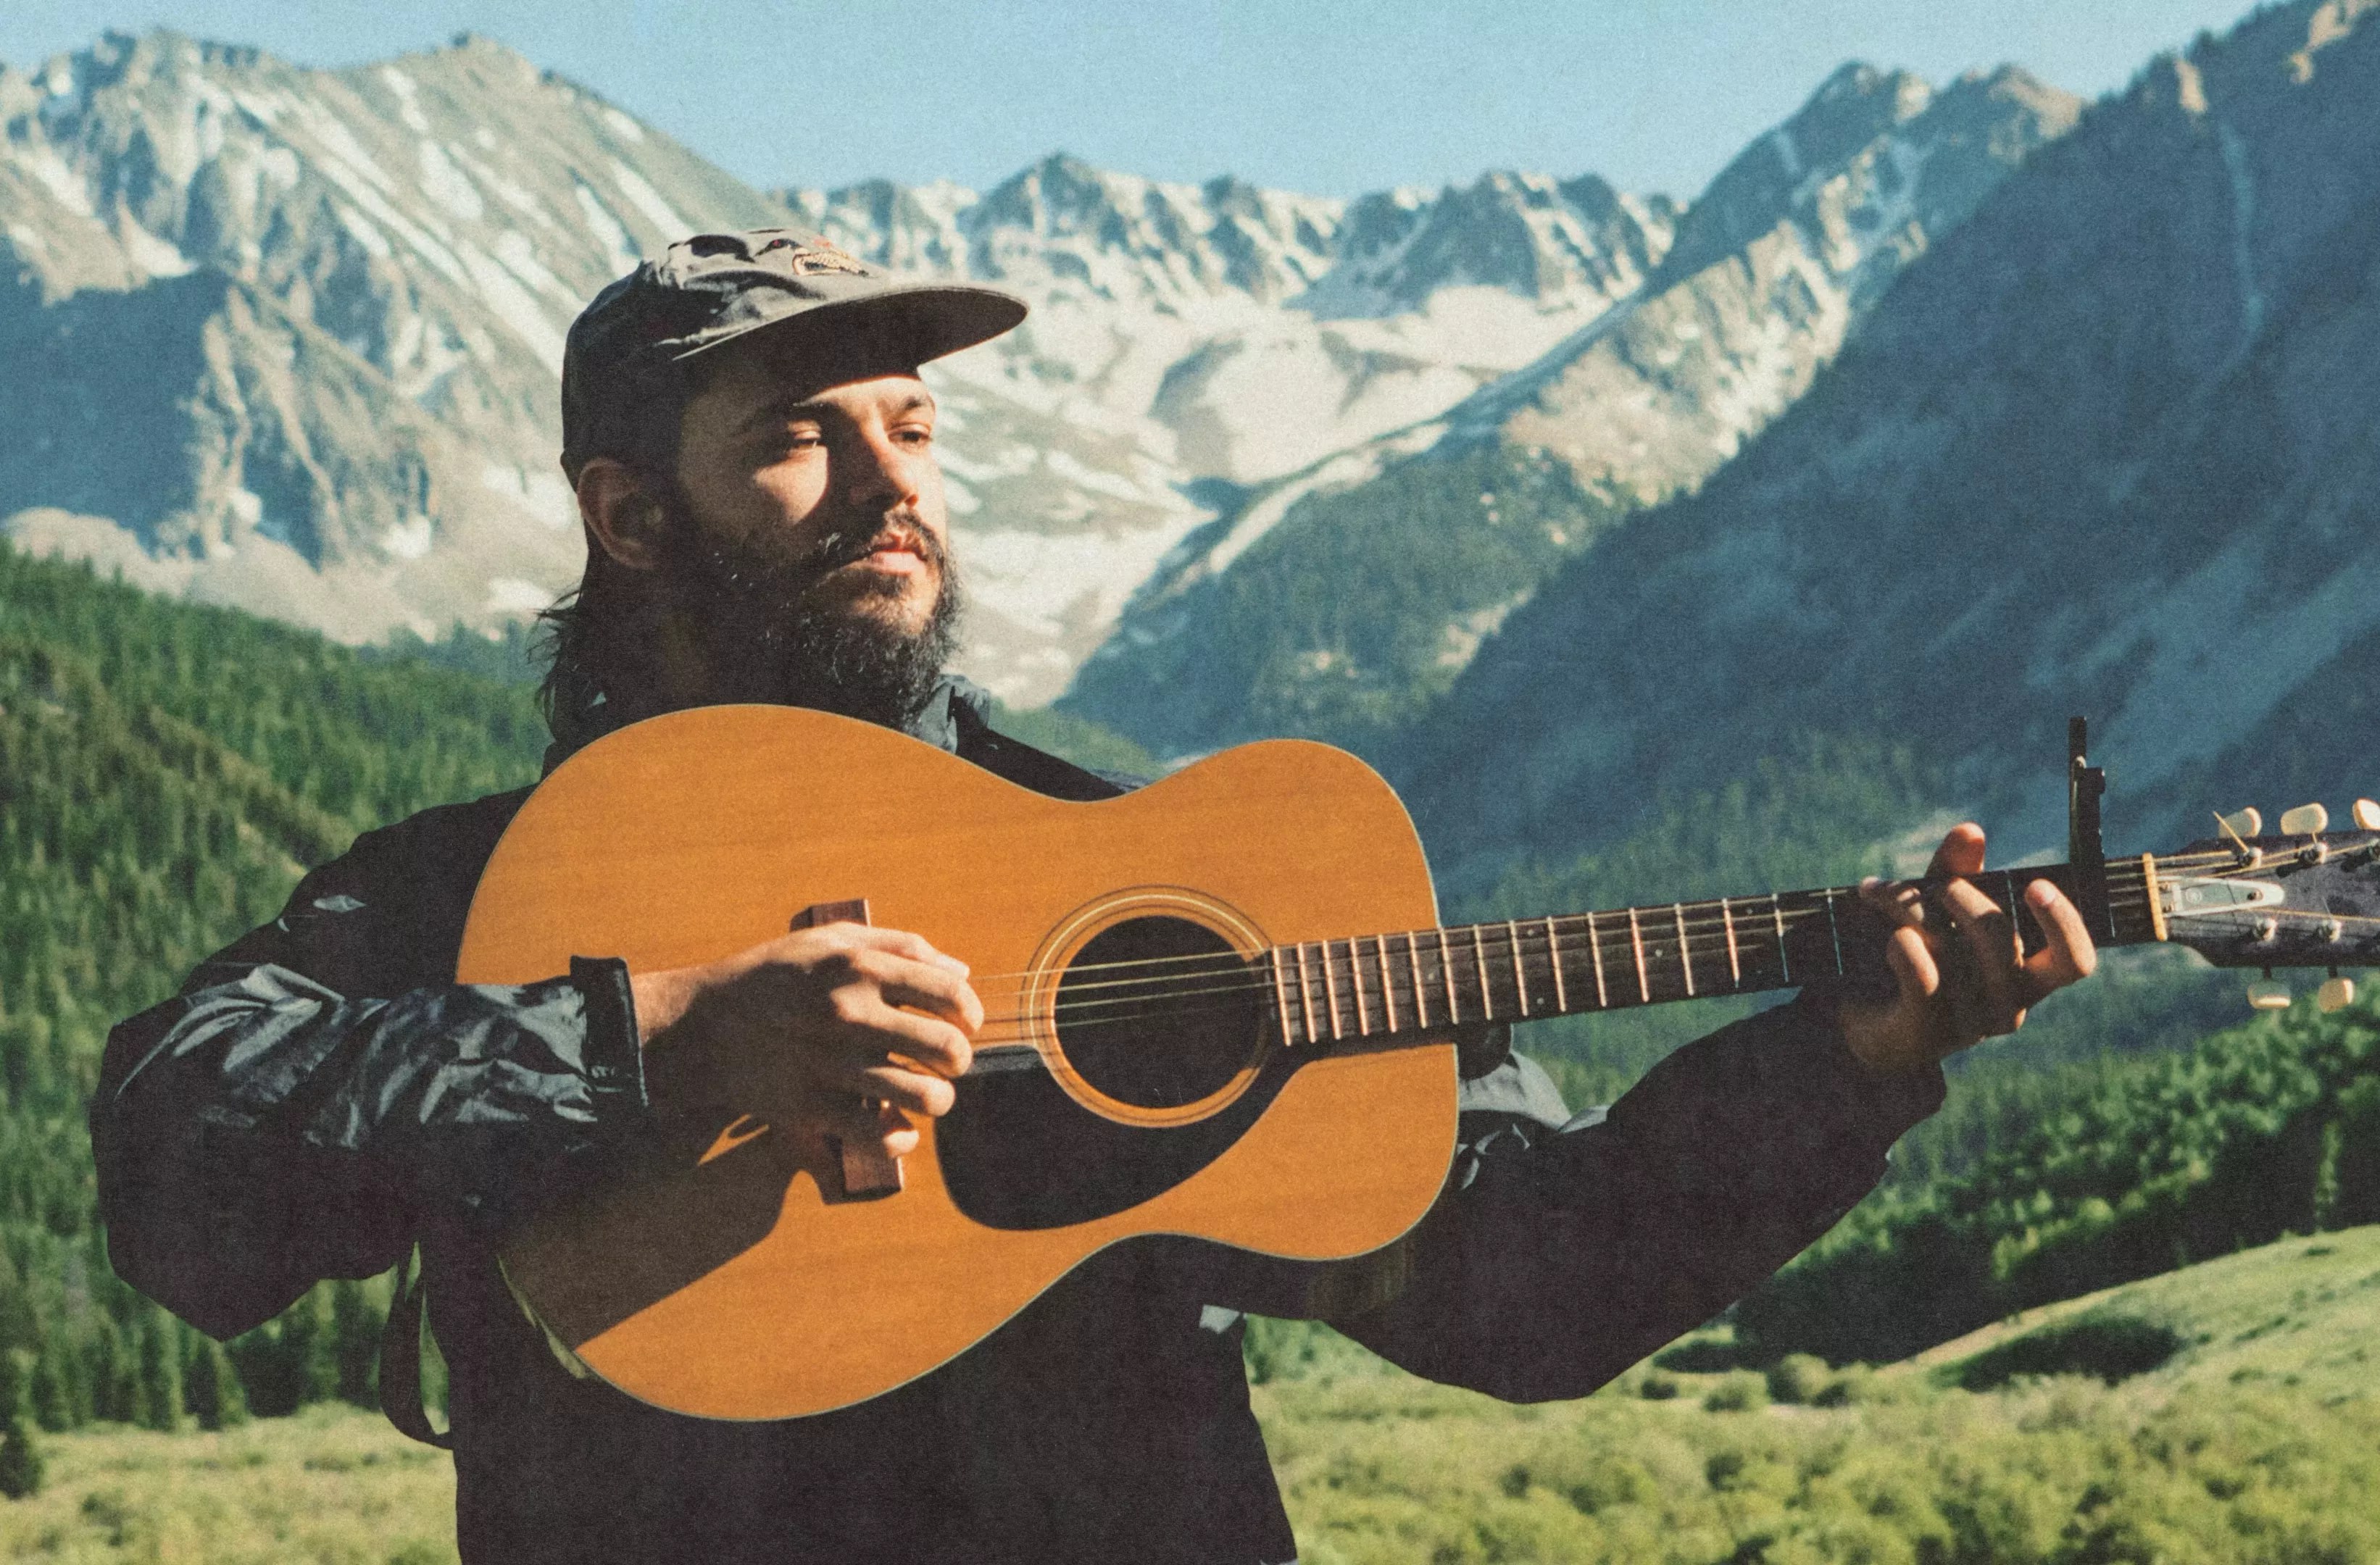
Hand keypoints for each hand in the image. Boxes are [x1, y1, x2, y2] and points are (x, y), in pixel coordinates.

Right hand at [628, 923, 981, 1175]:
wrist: (704, 1025)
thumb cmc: (775, 977)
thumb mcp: (831, 941)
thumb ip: (899, 947)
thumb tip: (961, 971)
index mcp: (859, 967)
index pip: (949, 993)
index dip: (970, 1012)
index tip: (965, 1023)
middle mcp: (850, 1014)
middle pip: (947, 1048)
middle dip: (959, 1060)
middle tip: (947, 1063)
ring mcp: (831, 1063)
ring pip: (924, 1097)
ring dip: (938, 1101)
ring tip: (929, 1096)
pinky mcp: (811, 1106)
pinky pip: (880, 1134)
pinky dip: (900, 1139)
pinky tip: (898, 1128)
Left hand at [1832, 823, 2095, 1073]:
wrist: (1861, 1021)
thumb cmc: (1914, 959)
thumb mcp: (1937, 912)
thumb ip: (1956, 872)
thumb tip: (1971, 830)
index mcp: (2030, 977)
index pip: (2075, 962)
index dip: (2064, 924)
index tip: (2035, 885)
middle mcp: (2010, 1006)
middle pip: (2002, 941)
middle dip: (1962, 897)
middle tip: (1933, 884)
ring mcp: (1970, 1025)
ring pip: (1950, 950)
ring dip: (1910, 909)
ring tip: (1879, 892)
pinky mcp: (1927, 1033)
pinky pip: (1925, 979)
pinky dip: (1905, 947)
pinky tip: (1892, 936)